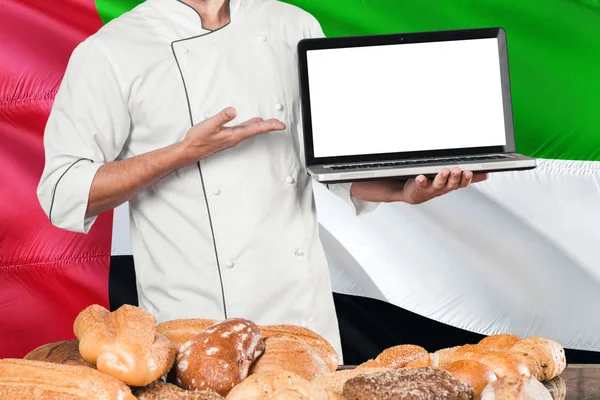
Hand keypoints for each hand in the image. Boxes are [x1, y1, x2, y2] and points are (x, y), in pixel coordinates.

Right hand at [180, 107, 284, 163]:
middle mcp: (235, 137)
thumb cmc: (198, 140)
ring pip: (250, 130)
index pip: (257, 129)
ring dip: (261, 126)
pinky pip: (243, 130)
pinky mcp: (227, 136)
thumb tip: (233, 111)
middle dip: (269, 126)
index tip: (281, 125)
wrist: (190, 150)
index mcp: (235, 135)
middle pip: (256, 130)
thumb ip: (222, 117)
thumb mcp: (209, 125)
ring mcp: (231, 137)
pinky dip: (251, 126)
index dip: (270, 126)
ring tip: (270, 122)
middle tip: (279, 124)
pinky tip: (251, 123)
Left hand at [349, 167, 487, 204]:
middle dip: (455, 177)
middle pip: (451, 184)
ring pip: (438, 184)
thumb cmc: (432, 185)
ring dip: (441, 178)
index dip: (466, 179)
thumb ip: (465, 177)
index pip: (462, 183)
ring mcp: (430, 189)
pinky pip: (420, 184)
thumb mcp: (451, 182)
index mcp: (450, 185)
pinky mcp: (418, 187)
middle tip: (457, 170)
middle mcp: (442, 188)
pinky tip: (421, 177)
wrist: (412, 193)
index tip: (469, 172)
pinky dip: (421, 181)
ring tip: (444, 171)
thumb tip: (486, 175)